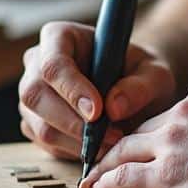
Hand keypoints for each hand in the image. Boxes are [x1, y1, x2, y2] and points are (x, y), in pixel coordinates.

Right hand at [18, 21, 176, 160]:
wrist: (134, 89)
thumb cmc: (141, 73)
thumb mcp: (154, 74)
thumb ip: (139, 87)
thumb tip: (113, 107)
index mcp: (60, 37)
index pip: (53, 63)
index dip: (72, 89)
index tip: (98, 112)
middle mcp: (37, 63)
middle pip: (35, 96)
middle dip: (72, 122)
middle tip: (111, 136)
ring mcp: (33, 95)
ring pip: (40, 126)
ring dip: (77, 141)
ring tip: (112, 141)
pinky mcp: (35, 123)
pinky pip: (46, 144)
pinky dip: (74, 151)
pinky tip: (100, 146)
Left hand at [80, 81, 187, 187]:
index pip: (170, 115)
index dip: (155, 133)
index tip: (147, 145)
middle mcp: (184, 113)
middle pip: (142, 130)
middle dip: (122, 145)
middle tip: (106, 159)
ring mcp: (172, 142)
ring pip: (124, 150)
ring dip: (105, 165)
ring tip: (93, 178)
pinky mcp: (165, 175)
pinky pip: (124, 177)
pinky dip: (107, 183)